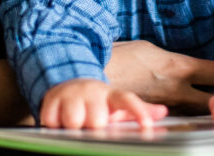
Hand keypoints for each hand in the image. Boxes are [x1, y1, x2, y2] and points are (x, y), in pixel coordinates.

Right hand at [40, 78, 167, 128]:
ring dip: (73, 127)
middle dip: (94, 126)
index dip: (139, 113)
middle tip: (91, 124)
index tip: (147, 127)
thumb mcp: (117, 104)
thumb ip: (139, 109)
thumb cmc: (97, 102)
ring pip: (73, 121)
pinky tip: (59, 119)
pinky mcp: (51, 99)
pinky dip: (54, 125)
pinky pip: (51, 122)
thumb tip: (162, 112)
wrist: (68, 85)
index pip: (128, 101)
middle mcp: (92, 93)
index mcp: (111, 95)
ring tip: (75, 123)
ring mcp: (72, 95)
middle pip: (97, 120)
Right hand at [106, 40, 213, 112]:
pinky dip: (177, 114)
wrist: (92, 74)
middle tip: (208, 89)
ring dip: (195, 105)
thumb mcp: (150, 49)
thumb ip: (174, 60)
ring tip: (187, 97)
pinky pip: (176, 119)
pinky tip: (167, 107)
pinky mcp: (154, 118)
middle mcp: (177, 90)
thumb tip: (188, 65)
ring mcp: (166, 107)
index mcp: (179, 67)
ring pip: (196, 112)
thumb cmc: (120, 56)